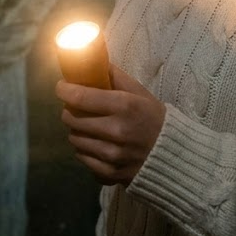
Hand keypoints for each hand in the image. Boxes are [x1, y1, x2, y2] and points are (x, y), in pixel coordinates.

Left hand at [56, 64, 165, 185]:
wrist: (173, 156)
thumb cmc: (154, 118)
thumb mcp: (140, 93)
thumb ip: (117, 77)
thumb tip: (94, 61)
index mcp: (124, 106)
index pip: (81, 97)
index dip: (65, 90)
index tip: (62, 86)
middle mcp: (116, 131)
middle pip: (73, 119)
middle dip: (69, 110)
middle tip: (75, 106)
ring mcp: (112, 156)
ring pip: (75, 140)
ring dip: (76, 130)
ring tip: (86, 125)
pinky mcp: (110, 174)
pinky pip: (82, 159)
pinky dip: (84, 150)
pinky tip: (94, 143)